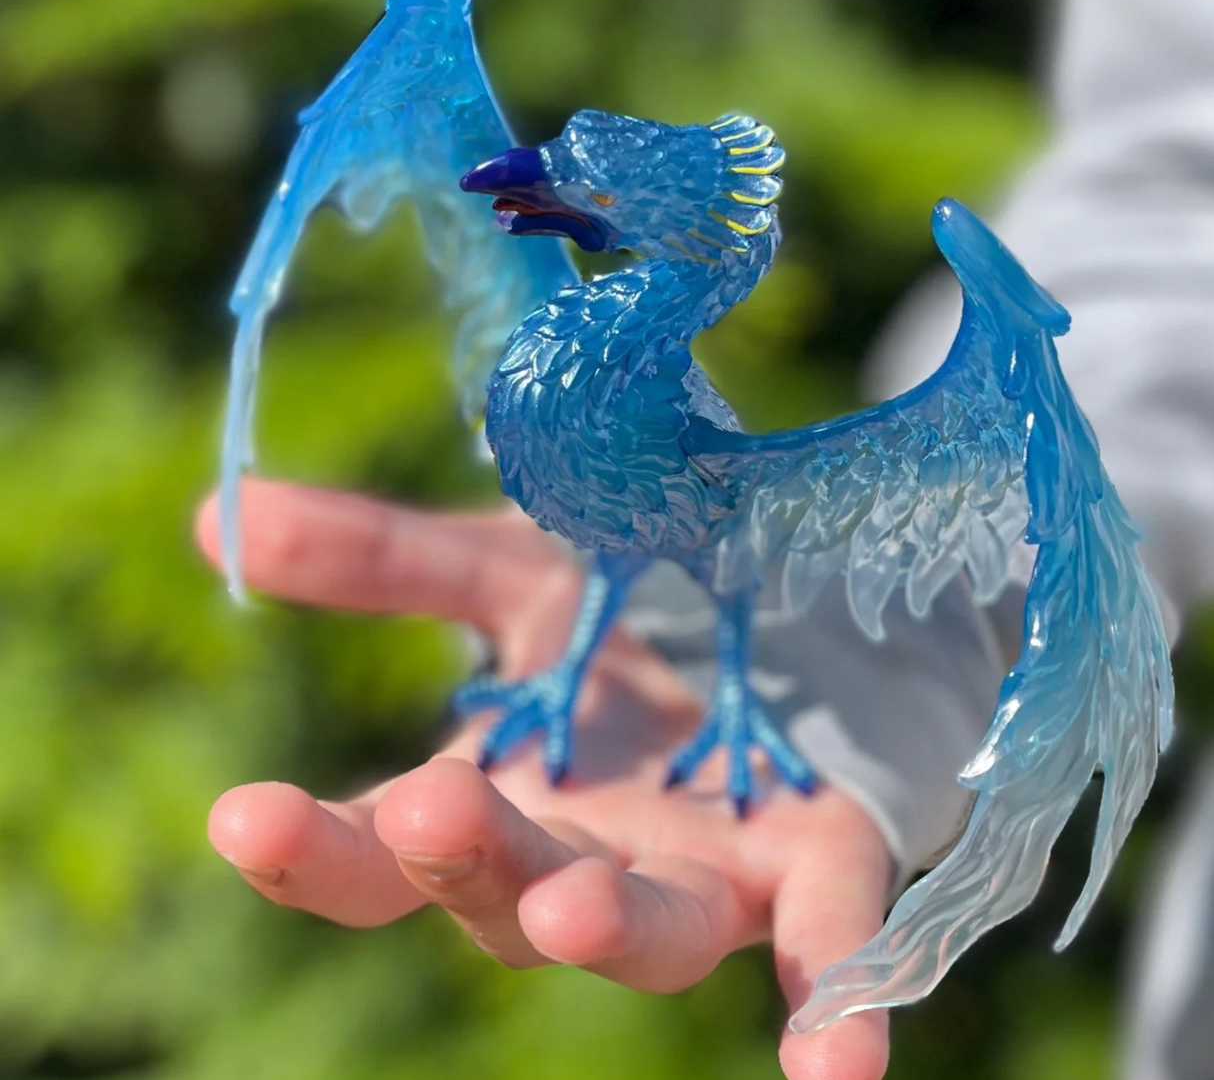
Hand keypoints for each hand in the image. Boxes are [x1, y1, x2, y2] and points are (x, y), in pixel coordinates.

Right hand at [198, 479, 890, 1079]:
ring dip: (605, 928)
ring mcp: (705, 869)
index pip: (383, 846)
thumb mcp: (510, 567)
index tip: (242, 817)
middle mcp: (590, 855)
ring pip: (648, 930)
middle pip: (505, 896)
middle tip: (430, 809)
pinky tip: (835, 1074)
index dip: (314, 848)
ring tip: (570, 910)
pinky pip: (826, 944)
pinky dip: (830, 1008)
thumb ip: (384, 556)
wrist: (787, 610)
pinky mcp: (815, 858)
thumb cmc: (631, 613)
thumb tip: (221, 518)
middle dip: (466, 860)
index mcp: (502, 796)